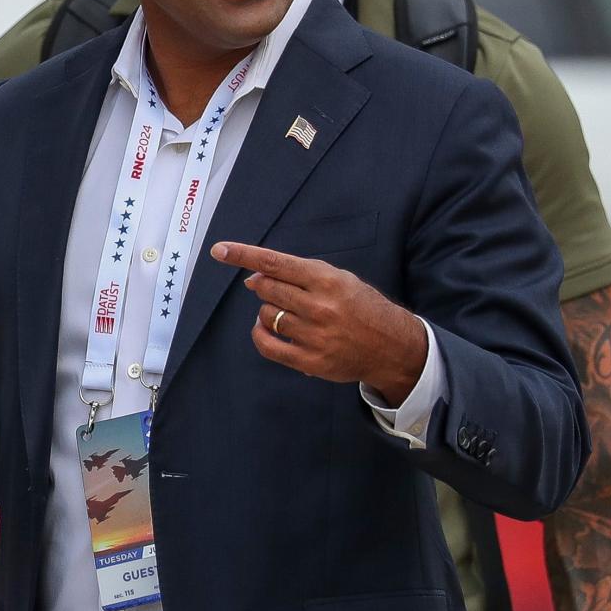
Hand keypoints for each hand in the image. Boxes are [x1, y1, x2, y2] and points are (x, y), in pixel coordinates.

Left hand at [210, 241, 426, 404]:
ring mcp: (314, 336)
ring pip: (266, 315)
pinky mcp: (310, 361)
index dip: (244, 255)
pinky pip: (268, 346)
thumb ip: (299, 276)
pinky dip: (260, 335)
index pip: (276, 263)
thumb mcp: (340, 280)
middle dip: (263, 286)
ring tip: (287, 313)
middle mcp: (320, 306)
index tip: (219, 250)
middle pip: (267, 289)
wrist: (391, 346)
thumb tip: (254, 278)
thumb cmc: (362, 308)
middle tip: (274, 289)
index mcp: (328, 280)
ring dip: (267, 311)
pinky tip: (265, 330)